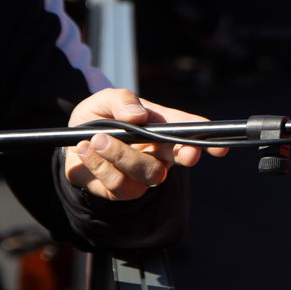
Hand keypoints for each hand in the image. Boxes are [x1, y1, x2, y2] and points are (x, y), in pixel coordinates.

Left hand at [62, 88, 226, 200]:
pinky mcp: (122, 190)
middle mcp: (158, 152)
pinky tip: (85, 149)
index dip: (208, 139)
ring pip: (148, 172)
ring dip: (121, 154)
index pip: (190, 131)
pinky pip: (119, 185)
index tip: (219, 147)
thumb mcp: (106, 99)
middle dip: (185, 154)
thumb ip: (123, 100)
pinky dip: (99, 165)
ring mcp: (142, 174)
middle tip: (187, 153)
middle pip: (180, 157)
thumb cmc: (98, 117)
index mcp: (162, 126)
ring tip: (97, 139)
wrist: (71, 141)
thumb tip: (137, 116)